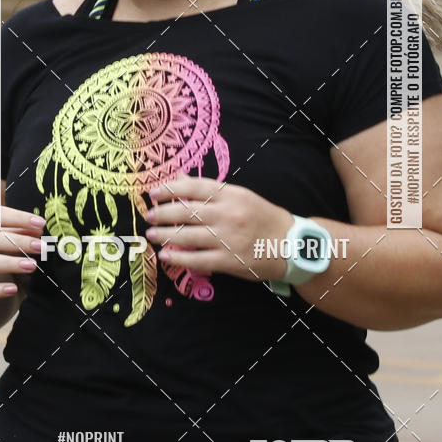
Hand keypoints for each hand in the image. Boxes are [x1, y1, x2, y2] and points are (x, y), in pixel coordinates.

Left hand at [144, 174, 292, 282]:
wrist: (292, 244)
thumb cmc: (264, 218)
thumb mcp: (242, 196)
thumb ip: (212, 190)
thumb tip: (180, 179)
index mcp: (231, 195)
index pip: (195, 188)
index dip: (170, 189)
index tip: (153, 193)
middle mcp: (228, 214)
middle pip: (186, 212)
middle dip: (162, 213)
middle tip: (149, 216)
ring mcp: (228, 238)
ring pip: (187, 236)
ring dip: (165, 235)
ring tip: (151, 235)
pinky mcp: (229, 261)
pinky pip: (197, 259)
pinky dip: (178, 258)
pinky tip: (165, 256)